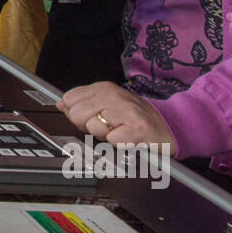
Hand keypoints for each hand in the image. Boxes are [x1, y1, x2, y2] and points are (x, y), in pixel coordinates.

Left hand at [57, 81, 175, 149]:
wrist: (170, 125)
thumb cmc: (136, 117)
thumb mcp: (108, 103)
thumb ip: (83, 103)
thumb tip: (61, 103)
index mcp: (105, 88)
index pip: (71, 99)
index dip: (76, 113)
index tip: (90, 117)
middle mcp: (115, 96)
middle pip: (78, 114)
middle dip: (87, 126)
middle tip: (106, 127)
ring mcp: (127, 111)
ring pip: (94, 127)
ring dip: (104, 136)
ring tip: (119, 132)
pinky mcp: (137, 129)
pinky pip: (112, 140)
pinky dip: (118, 144)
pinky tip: (127, 139)